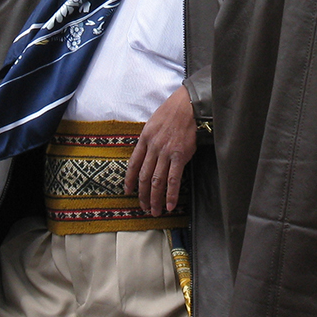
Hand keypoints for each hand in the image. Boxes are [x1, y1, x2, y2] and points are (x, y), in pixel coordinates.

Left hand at [124, 86, 196, 215]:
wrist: (188, 105)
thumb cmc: (172, 110)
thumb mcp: (153, 122)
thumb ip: (149, 139)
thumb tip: (147, 153)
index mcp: (144, 139)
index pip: (133, 164)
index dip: (130, 180)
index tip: (128, 191)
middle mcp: (152, 148)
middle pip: (144, 177)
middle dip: (142, 195)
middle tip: (143, 207)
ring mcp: (165, 153)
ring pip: (157, 181)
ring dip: (155, 199)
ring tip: (155, 211)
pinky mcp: (180, 156)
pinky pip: (173, 180)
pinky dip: (171, 194)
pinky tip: (170, 205)